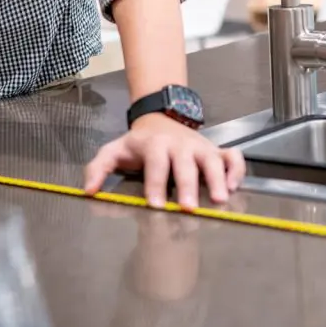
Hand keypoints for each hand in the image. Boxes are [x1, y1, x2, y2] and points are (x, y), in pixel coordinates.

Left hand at [84, 114, 245, 209]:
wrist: (159, 118)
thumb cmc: (137, 144)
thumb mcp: (113, 151)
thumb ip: (97, 169)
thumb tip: (89, 192)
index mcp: (154, 145)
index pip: (155, 163)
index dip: (155, 184)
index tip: (155, 204)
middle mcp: (179, 145)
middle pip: (185, 164)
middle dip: (188, 186)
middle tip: (189, 208)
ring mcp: (200, 147)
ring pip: (213, 160)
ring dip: (217, 179)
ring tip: (220, 200)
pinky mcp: (215, 150)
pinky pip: (232, 157)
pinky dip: (236, 170)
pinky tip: (234, 187)